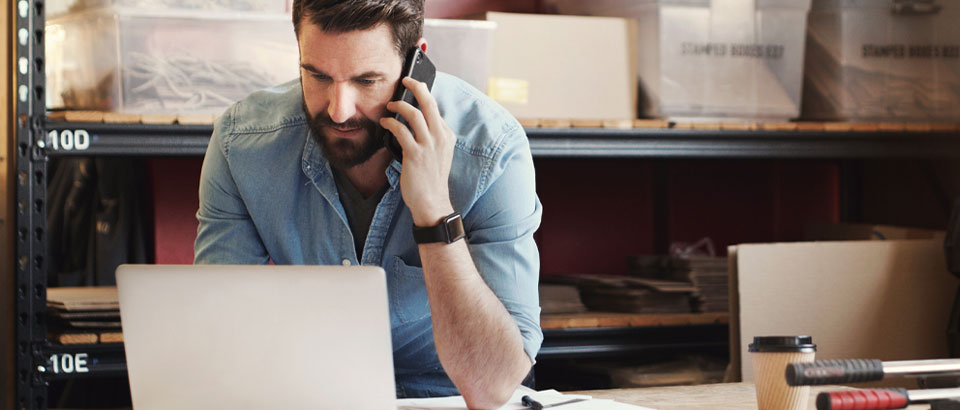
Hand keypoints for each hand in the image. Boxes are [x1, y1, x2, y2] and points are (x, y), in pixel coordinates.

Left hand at [380, 76, 455, 226]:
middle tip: (406, 80)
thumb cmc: (431, 180)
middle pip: (430, 103)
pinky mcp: (415, 154)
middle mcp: (440, 138)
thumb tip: (414, 122)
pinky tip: (385, 122)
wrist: (432, 202)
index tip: (413, 89)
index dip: (424, 96)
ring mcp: (429, 146)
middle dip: (417, 87)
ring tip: (390, 105)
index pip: (436, 109)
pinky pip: (401, 131)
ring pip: (415, 114)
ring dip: (399, 105)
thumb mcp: (438, 155)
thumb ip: (431, 138)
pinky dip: (391, 123)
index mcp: (447, 136)